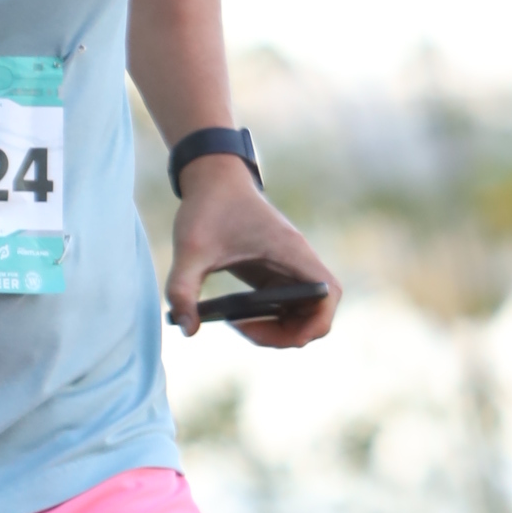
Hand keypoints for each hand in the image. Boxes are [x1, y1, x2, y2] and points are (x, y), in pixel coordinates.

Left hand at [164, 156, 339, 345]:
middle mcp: (299, 261)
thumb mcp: (189, 248)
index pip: (329, 295)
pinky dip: (270, 319)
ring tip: (239, 324)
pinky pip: (287, 305)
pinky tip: (238, 317)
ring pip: (303, 312)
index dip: (314, 324)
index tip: (278, 333)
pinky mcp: (276, 271)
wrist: (213, 178)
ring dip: (279, 329)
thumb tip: (187, 329)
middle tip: (246, 330)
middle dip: (288, 334)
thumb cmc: (207, 207)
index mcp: (291, 252)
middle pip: (317, 313)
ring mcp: (289, 268)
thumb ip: (182, 289)